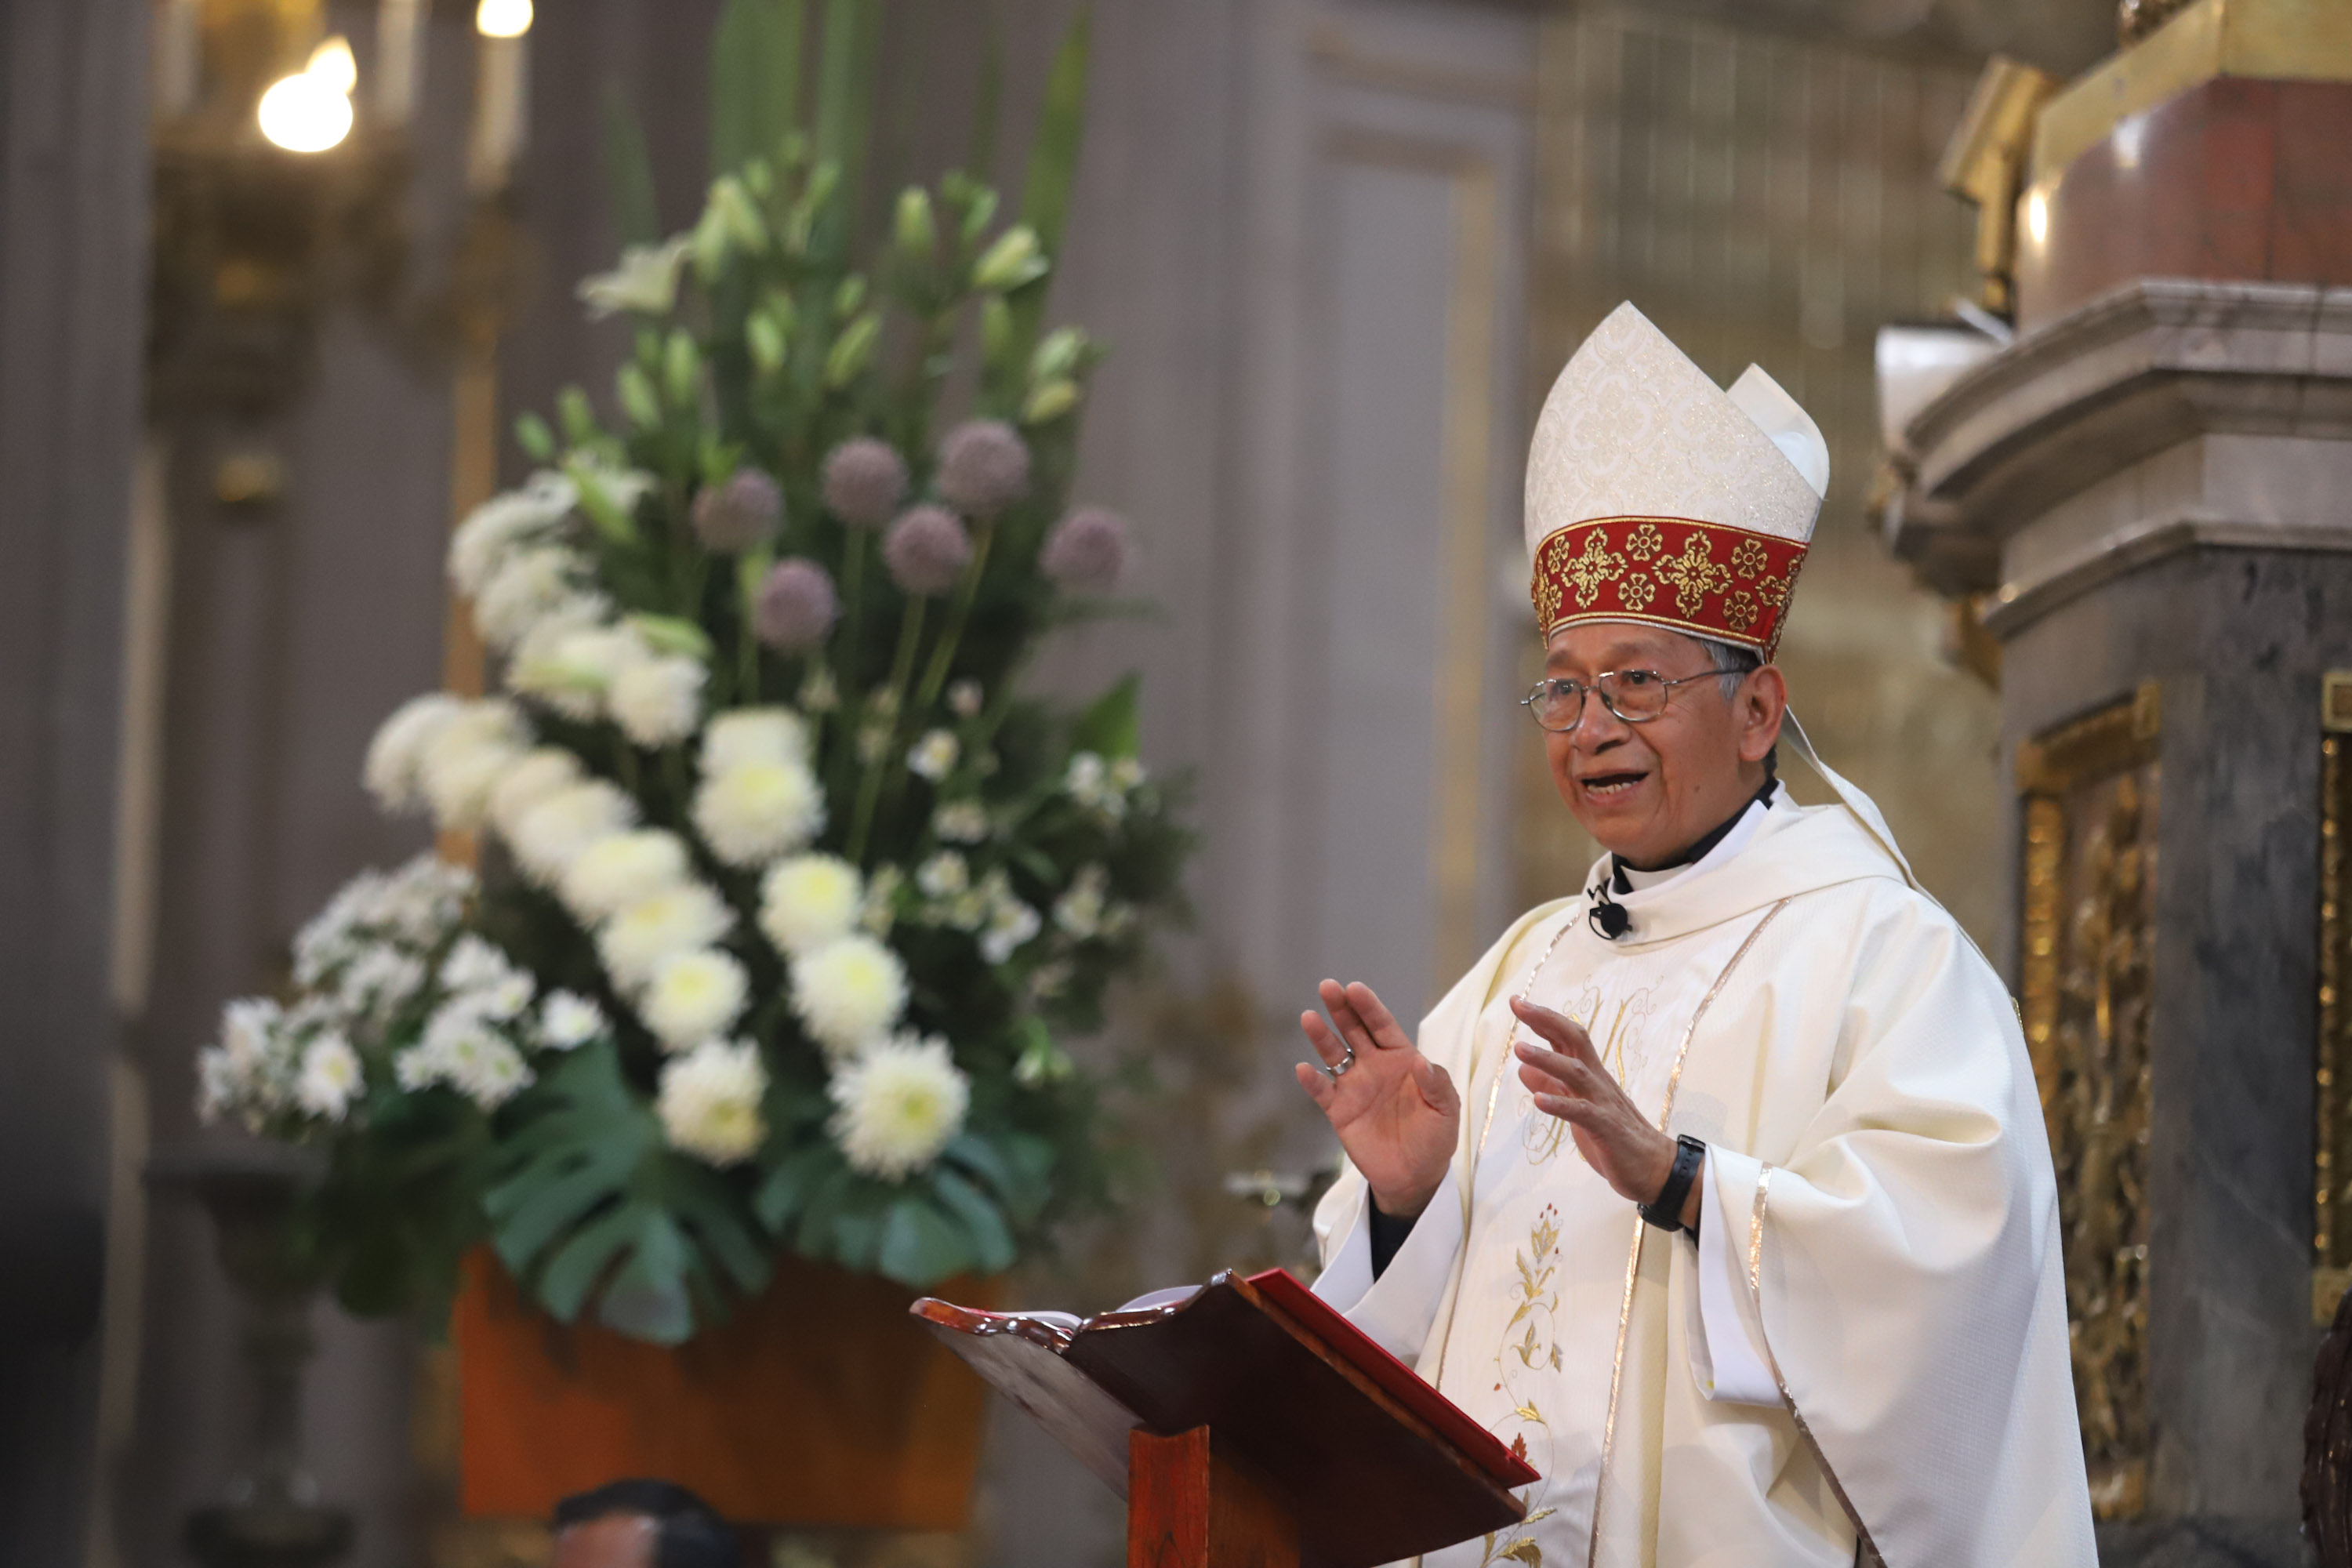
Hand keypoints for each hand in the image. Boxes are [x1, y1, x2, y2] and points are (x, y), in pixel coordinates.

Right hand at [1295, 980, 1459, 1218]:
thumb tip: (1421, 1062)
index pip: (1382, 1026)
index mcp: (1401, 1058)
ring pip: (1334, 1054)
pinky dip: (1311, 1081)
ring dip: (1321, 1036)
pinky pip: (1322, 1091)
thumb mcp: (1446, 1110)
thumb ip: (1437, 1084)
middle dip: (1341, 1009)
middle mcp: (1374, 1066)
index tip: (1355, 988)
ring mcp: (1354, 1086)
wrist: (1415, 1176)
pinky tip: (1303, 1068)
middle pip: (1354, 1030)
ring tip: (1309, 1017)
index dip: (1369, 1007)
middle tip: (1328, 986)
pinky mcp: (1339, 1110)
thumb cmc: (1435, 1137)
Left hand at [1510, 998, 1699, 1226]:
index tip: (1517, 1001)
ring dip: (1547, 1059)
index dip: (1543, 1018)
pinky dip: (1559, 1104)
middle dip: (1546, 1020)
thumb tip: (1522, 1068)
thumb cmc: (1614, 1137)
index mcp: (1590, 1075)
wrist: (1655, 1169)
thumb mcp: (1577, 1108)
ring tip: (1519, 1049)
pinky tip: (1537, 1101)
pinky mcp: (1606, 1128)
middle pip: (1574, 1040)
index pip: (1566, 1037)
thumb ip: (1552, 1086)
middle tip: (1518, 1005)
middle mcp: (1597, 1081)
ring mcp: (1603, 1103)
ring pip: (1575, 1072)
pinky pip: (1581, 1112)